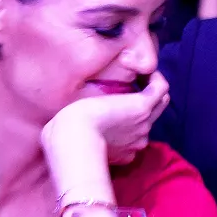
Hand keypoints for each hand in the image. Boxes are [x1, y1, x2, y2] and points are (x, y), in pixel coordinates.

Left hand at [42, 70, 169, 167]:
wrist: (73, 139)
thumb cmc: (63, 143)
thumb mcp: (71, 141)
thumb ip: (70, 136)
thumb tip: (55, 129)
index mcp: (123, 150)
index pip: (134, 132)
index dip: (127, 116)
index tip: (112, 104)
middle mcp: (138, 138)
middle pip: (152, 116)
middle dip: (143, 98)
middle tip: (127, 80)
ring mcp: (143, 123)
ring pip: (161, 101)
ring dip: (151, 84)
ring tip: (135, 71)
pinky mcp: (142, 107)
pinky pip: (161, 88)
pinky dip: (155, 76)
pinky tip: (137, 67)